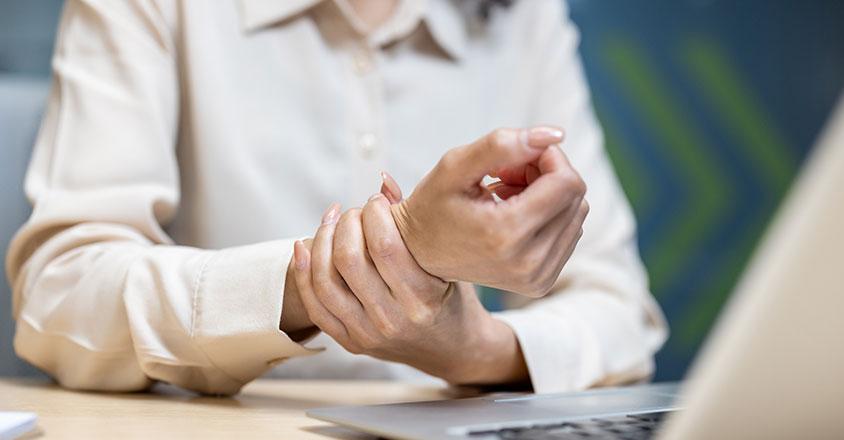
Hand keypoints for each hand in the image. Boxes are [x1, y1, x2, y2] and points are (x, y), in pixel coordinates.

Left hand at [291, 195, 527, 384]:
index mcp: (423, 299)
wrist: (451, 348)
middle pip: (350, 260)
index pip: (385, 246)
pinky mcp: (350, 342)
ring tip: (331, 222)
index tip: (376, 200)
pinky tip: (305, 246)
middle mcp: (394, 320)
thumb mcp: (444, 262)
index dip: (373, 213)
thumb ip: (413, 222)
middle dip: (346, 224)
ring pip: (326, 281)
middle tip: (354, 212)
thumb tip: (382, 181)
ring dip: (321, 241)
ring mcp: (368, 334)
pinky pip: (315, 304)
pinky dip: (304, 271)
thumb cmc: (451, 298)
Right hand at [390, 126, 588, 296]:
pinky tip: (515, 213)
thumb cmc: (433, 206)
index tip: (516, 156)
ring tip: (507, 194)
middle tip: (506, 174)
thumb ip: (502, 144)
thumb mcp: (455, 166)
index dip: (548, 157)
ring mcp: (538, 278)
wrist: (418, 256)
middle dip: (546, 174)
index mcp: (506, 235)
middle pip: (575, 197)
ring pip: (577, 214)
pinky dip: (548, 215)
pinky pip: (570, 233)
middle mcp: (528, 263)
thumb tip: (555, 135)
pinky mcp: (542, 283)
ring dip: (548, 194)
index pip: (566, 182)